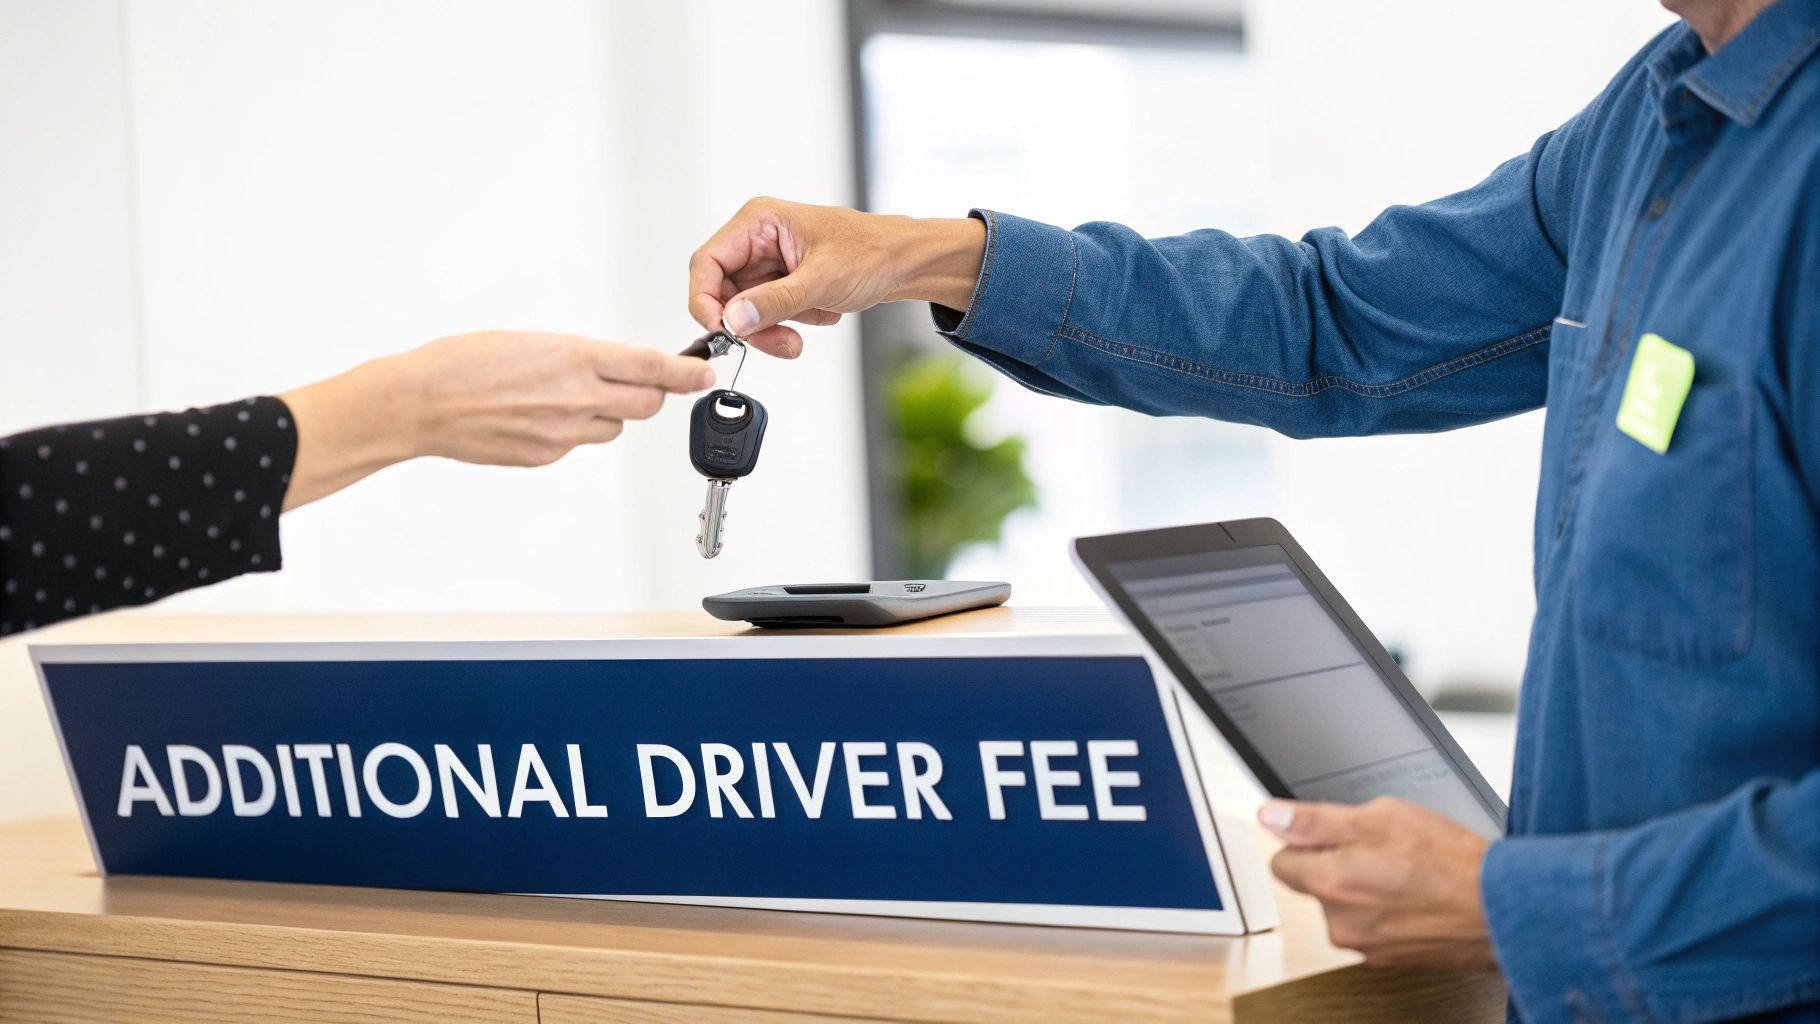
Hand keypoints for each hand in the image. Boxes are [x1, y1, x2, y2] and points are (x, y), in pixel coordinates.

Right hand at [279, 331, 713, 508]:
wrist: (420, 402)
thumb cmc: (462, 362)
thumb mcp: (532, 340)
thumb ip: (579, 357)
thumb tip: (607, 366)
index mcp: (575, 357)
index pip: (653, 368)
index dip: (686, 373)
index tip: (703, 374)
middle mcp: (577, 397)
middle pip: (646, 405)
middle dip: (650, 394)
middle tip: (641, 383)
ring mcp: (563, 433)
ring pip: (612, 427)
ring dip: (606, 414)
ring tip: (566, 397)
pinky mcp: (546, 457)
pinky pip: (576, 444)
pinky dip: (569, 431)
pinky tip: (536, 416)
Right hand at [688, 197, 985, 357]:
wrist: (906, 263)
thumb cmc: (872, 253)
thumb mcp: (822, 280)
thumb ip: (775, 301)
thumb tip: (733, 319)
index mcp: (759, 221)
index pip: (707, 262)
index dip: (705, 301)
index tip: (720, 331)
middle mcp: (758, 239)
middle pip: (724, 292)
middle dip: (749, 324)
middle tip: (777, 343)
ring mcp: (769, 261)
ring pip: (746, 308)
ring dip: (771, 329)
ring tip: (800, 339)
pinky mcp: (782, 281)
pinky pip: (768, 312)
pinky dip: (790, 323)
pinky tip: (822, 312)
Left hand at [1260, 797, 1496, 969]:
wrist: (1503, 909)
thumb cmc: (1451, 862)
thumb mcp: (1379, 818)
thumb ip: (1315, 819)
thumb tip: (1272, 816)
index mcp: (1330, 884)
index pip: (1282, 862)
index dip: (1305, 841)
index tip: (1330, 835)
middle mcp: (1340, 923)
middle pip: (1315, 885)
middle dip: (1336, 864)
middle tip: (1380, 849)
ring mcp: (1365, 945)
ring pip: (1344, 906)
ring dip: (1362, 888)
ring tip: (1403, 872)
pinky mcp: (1389, 958)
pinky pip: (1372, 926)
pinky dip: (1385, 911)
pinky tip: (1414, 895)